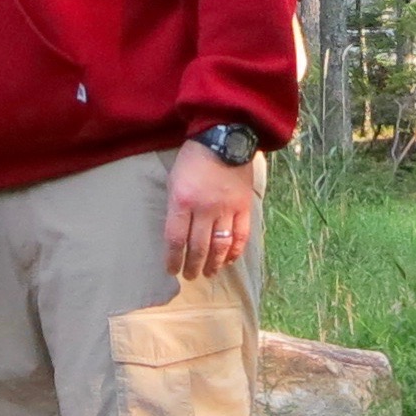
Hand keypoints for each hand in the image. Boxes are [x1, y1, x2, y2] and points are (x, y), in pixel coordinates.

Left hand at [163, 140, 255, 281]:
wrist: (225, 138)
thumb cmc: (193, 158)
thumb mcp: (174, 180)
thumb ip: (175, 207)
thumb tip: (177, 233)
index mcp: (182, 201)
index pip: (175, 239)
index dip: (172, 259)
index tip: (171, 270)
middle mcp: (204, 209)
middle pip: (197, 247)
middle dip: (192, 266)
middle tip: (189, 276)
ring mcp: (226, 209)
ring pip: (220, 245)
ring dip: (213, 263)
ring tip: (208, 273)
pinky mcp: (244, 207)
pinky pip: (241, 235)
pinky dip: (235, 251)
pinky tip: (228, 260)